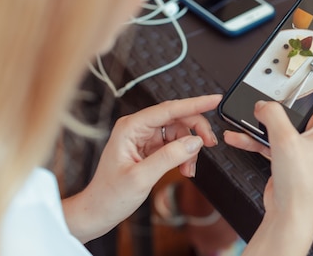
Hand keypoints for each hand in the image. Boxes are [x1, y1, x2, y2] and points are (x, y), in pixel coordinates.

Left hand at [63, 95, 219, 241]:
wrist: (97, 213)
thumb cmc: (109, 196)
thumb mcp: (141, 178)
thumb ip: (169, 157)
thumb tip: (194, 142)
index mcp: (131, 127)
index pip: (169, 109)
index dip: (195, 104)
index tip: (214, 100)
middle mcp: (138, 128)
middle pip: (178, 118)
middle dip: (196, 130)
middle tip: (209, 144)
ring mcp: (144, 138)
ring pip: (179, 132)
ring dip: (190, 149)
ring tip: (189, 168)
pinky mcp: (150, 148)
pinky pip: (175, 144)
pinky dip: (184, 156)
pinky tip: (184, 168)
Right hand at [225, 80, 312, 253]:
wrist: (291, 215)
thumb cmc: (301, 184)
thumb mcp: (286, 140)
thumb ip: (273, 116)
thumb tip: (262, 105)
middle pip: (307, 106)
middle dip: (290, 95)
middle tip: (279, 82)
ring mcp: (300, 146)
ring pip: (282, 123)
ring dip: (265, 118)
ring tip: (250, 111)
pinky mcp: (285, 158)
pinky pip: (268, 141)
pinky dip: (253, 137)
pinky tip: (237, 135)